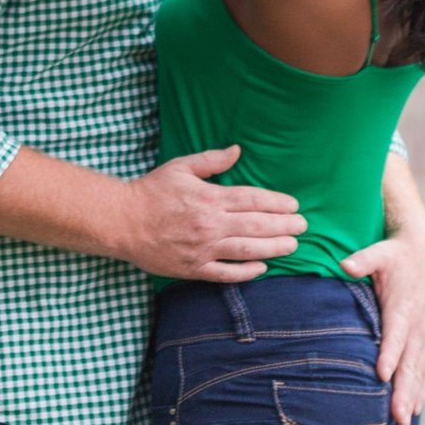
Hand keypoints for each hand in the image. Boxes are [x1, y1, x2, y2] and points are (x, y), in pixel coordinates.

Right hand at [116, 147, 301, 282]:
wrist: (122, 222)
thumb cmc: (151, 192)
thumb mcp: (180, 167)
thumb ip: (211, 160)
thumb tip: (237, 150)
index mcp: (209, 198)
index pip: (252, 200)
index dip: (277, 203)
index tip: (294, 205)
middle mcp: (210, 224)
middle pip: (256, 225)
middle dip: (284, 226)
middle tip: (303, 226)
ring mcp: (203, 249)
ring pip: (247, 250)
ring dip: (273, 248)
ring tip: (292, 246)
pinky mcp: (193, 268)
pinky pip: (226, 273)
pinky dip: (246, 272)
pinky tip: (263, 268)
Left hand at [345, 192, 424, 424]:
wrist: (424, 252)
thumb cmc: (395, 254)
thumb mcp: (380, 252)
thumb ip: (363, 260)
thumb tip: (345, 264)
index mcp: (403, 307)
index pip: (395, 335)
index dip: (389, 354)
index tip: (382, 375)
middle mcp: (417, 325)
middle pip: (410, 362)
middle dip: (403, 390)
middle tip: (397, 416)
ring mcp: (424, 334)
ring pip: (419, 371)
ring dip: (413, 396)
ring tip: (404, 422)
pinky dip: (421, 389)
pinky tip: (414, 410)